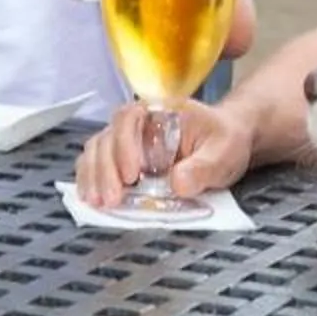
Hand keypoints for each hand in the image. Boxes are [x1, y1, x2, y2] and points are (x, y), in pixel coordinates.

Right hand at [74, 96, 249, 207]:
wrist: (225, 142)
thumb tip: (178, 183)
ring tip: (99, 203)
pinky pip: (96, 165)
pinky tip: (91, 199)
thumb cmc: (223, 140)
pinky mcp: (121, 160)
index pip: (130, 119)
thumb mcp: (224, 151)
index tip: (132, 174)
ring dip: (93, 178)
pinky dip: (90, 182)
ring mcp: (127, 142)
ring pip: (96, 151)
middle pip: (107, 138)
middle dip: (105, 170)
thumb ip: (204, 167)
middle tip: (112, 198)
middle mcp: (138, 124)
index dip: (125, 145)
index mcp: (161, 113)